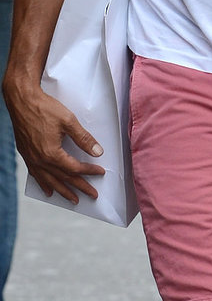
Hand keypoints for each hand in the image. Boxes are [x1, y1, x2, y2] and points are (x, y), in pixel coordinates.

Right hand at [4, 80, 104, 203]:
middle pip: (64, 178)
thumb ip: (83, 138)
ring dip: (62, 191)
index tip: (100, 172)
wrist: (21, 101)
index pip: (75, 168)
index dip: (89, 171)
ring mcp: (31, 159)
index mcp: (52, 154)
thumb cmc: (44, 108)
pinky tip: (48, 190)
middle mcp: (40, 160)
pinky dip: (44, 184)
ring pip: (49, 180)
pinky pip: (36, 175)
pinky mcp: (26, 154)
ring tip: (73, 199)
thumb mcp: (68, 121)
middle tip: (92, 195)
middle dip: (79, 187)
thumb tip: (98, 152)